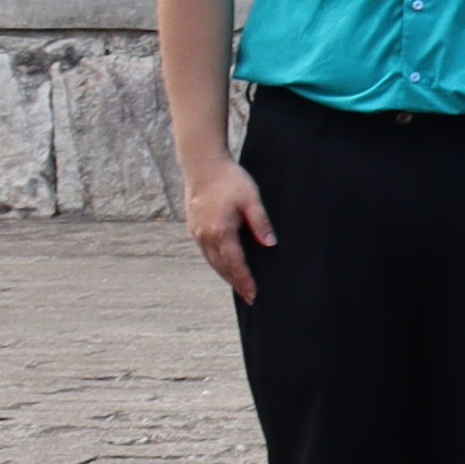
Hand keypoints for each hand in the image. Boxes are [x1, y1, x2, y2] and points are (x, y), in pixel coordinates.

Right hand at [181, 153, 271, 300]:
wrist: (202, 166)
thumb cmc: (230, 180)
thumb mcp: (251, 199)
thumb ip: (260, 222)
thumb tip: (270, 244)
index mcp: (220, 232)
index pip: (235, 264)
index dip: (244, 280)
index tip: (253, 294)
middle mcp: (205, 237)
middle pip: (222, 267)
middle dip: (236, 283)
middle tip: (249, 297)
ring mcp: (197, 233)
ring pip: (212, 261)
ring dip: (225, 274)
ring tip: (239, 286)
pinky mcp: (194, 228)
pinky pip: (207, 252)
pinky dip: (217, 262)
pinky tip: (225, 265)